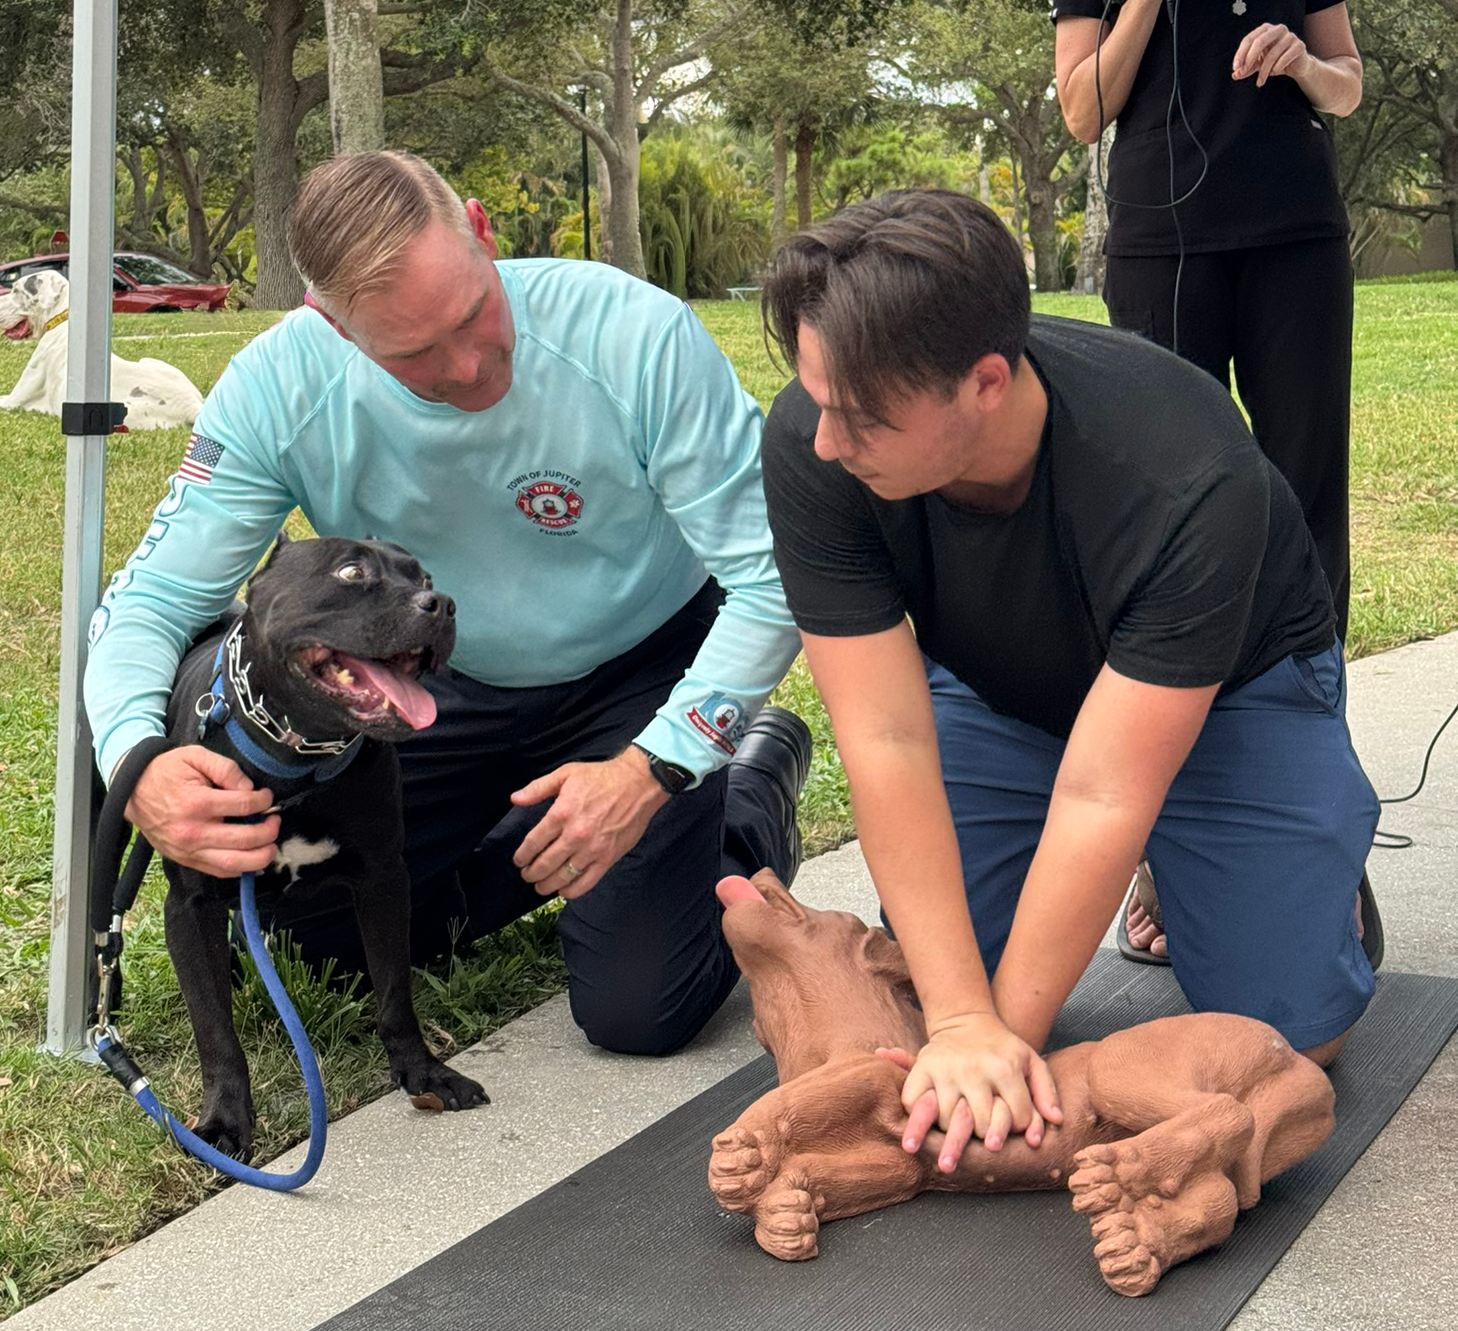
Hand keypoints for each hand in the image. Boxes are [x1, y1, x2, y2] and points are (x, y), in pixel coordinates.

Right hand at [124, 745, 278, 876]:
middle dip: (269, 832)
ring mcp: (188, 850)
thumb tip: (249, 788)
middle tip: (274, 821)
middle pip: (245, 840)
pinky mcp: (185, 860)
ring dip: (260, 857)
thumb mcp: (195, 756)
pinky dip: (240, 868)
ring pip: (233, 864)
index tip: (267, 797)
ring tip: (270, 845)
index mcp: (197, 803)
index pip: (244, 806)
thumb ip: (226, 768)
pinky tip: (252, 857)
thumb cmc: (165, 772)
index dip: (264, 801)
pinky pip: (218, 871)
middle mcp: (193, 831)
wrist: (132, 790)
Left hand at [510, 748, 668, 899]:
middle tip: (527, 875)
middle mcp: (574, 835)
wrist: (638, 784)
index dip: (522, 856)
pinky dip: (571, 891)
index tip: (519, 861)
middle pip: (544, 864)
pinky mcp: (608, 858)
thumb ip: (538, 788)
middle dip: (531, 874)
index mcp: (561, 814)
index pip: (533, 843)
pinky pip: (586, 883)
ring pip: (562, 877)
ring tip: (541, 886)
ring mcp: (592, 850)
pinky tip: (564, 890)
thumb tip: (515, 799)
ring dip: (547, 885)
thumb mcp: (566, 774)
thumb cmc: (601, 777)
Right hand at [886, 1012, 1061, 1172]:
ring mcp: (945, 1069)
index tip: (1013, 1120)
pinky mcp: (922, 1068)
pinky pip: (914, 1104)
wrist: (965, 1021)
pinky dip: (916, 1120)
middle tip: (985, 1130)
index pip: (1016, 1119)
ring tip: (958, 1131)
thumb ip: (1047, 1092)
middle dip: (987, 1133)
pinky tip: (922, 1130)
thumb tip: (1056, 1121)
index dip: (1018, 1126)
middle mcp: (973, 1069)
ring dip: (953, 1132)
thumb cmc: (1002, 1048)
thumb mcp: (1031, 1062)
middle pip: (981, 1126)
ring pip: (948, 1122)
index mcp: (1004, 1068)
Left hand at [1232, 24, 1310, 87]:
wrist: (1297, 66)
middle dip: (1249, 58)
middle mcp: (1278, 29)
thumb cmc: (1275, 61)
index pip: (1249, 39)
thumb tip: (1235, 75)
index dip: (1241, 53)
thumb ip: (1246, 69)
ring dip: (1263, 71)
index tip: (1235, 67)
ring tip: (1260, 81)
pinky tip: (1275, 72)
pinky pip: (1284, 59)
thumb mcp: (1258, 65)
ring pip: (1271, 55)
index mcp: (1266, 30)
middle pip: (1260, 42)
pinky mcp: (1299, 46)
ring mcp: (1290, 36)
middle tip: (1243, 72)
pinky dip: (1276, 69)